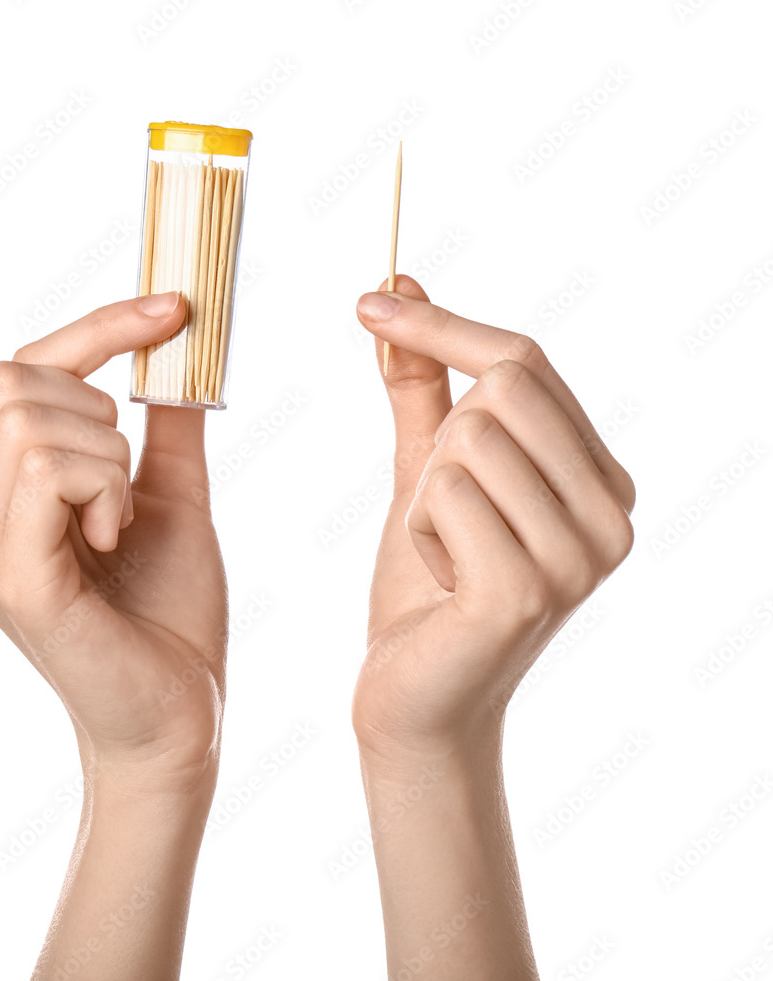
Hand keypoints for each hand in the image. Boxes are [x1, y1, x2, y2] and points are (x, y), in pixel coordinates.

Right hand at [0, 291, 227, 784]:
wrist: (180, 713)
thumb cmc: (170, 614)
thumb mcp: (171, 500)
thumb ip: (165, 428)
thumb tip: (179, 351)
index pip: (16, 373)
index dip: (95, 329)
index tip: (175, 307)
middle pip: (9, 379)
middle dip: (96, 406)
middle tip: (128, 480)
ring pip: (30, 419)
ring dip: (108, 456)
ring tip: (121, 523)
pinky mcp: (11, 580)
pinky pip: (48, 470)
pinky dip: (105, 488)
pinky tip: (115, 540)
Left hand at [351, 276, 634, 756]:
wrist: (415, 699)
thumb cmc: (426, 588)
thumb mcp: (427, 474)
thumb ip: (423, 387)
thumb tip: (399, 281)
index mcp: (601, 481)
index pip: (525, 361)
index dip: (444, 325)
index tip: (369, 300)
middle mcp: (610, 516)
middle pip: (502, 388)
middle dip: (439, 441)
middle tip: (438, 512)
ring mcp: (576, 557)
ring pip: (465, 439)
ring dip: (424, 495)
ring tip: (442, 555)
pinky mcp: (525, 590)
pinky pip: (442, 493)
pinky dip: (417, 529)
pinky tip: (438, 582)